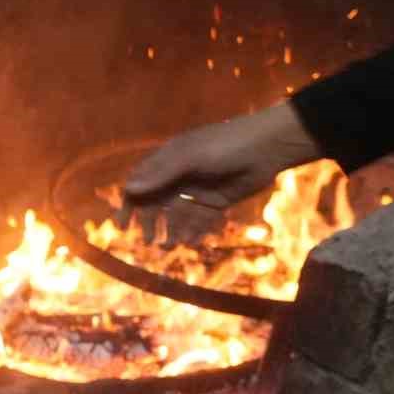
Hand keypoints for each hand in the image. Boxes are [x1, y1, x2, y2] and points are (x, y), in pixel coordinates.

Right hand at [120, 102, 322, 241]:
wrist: (269, 147)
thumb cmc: (226, 145)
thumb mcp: (190, 158)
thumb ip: (160, 175)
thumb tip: (128, 190)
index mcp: (167, 162)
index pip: (140, 184)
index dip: (129, 205)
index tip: (123, 226)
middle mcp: (178, 177)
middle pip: (156, 204)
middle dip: (150, 224)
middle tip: (148, 242)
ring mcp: (197, 190)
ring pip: (177, 215)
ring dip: (172, 231)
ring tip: (170, 247)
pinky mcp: (215, 202)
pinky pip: (199, 220)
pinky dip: (193, 232)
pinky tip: (191, 243)